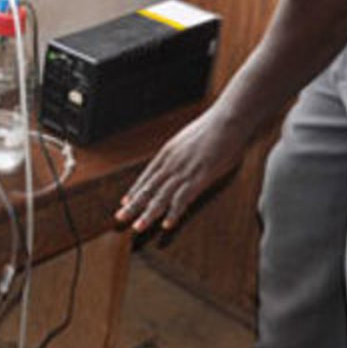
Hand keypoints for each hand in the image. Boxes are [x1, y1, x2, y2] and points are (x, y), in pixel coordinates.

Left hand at [115, 110, 251, 231]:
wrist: (227, 120)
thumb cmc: (212, 128)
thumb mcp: (188, 139)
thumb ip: (180, 152)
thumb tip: (177, 158)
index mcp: (167, 153)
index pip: (146, 176)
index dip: (135, 191)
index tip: (125, 201)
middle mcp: (170, 163)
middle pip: (148, 188)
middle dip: (133, 205)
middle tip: (120, 218)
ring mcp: (183, 171)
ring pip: (160, 196)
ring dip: (148, 214)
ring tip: (138, 227)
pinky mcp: (199, 178)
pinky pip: (182, 199)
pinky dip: (174, 213)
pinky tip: (166, 224)